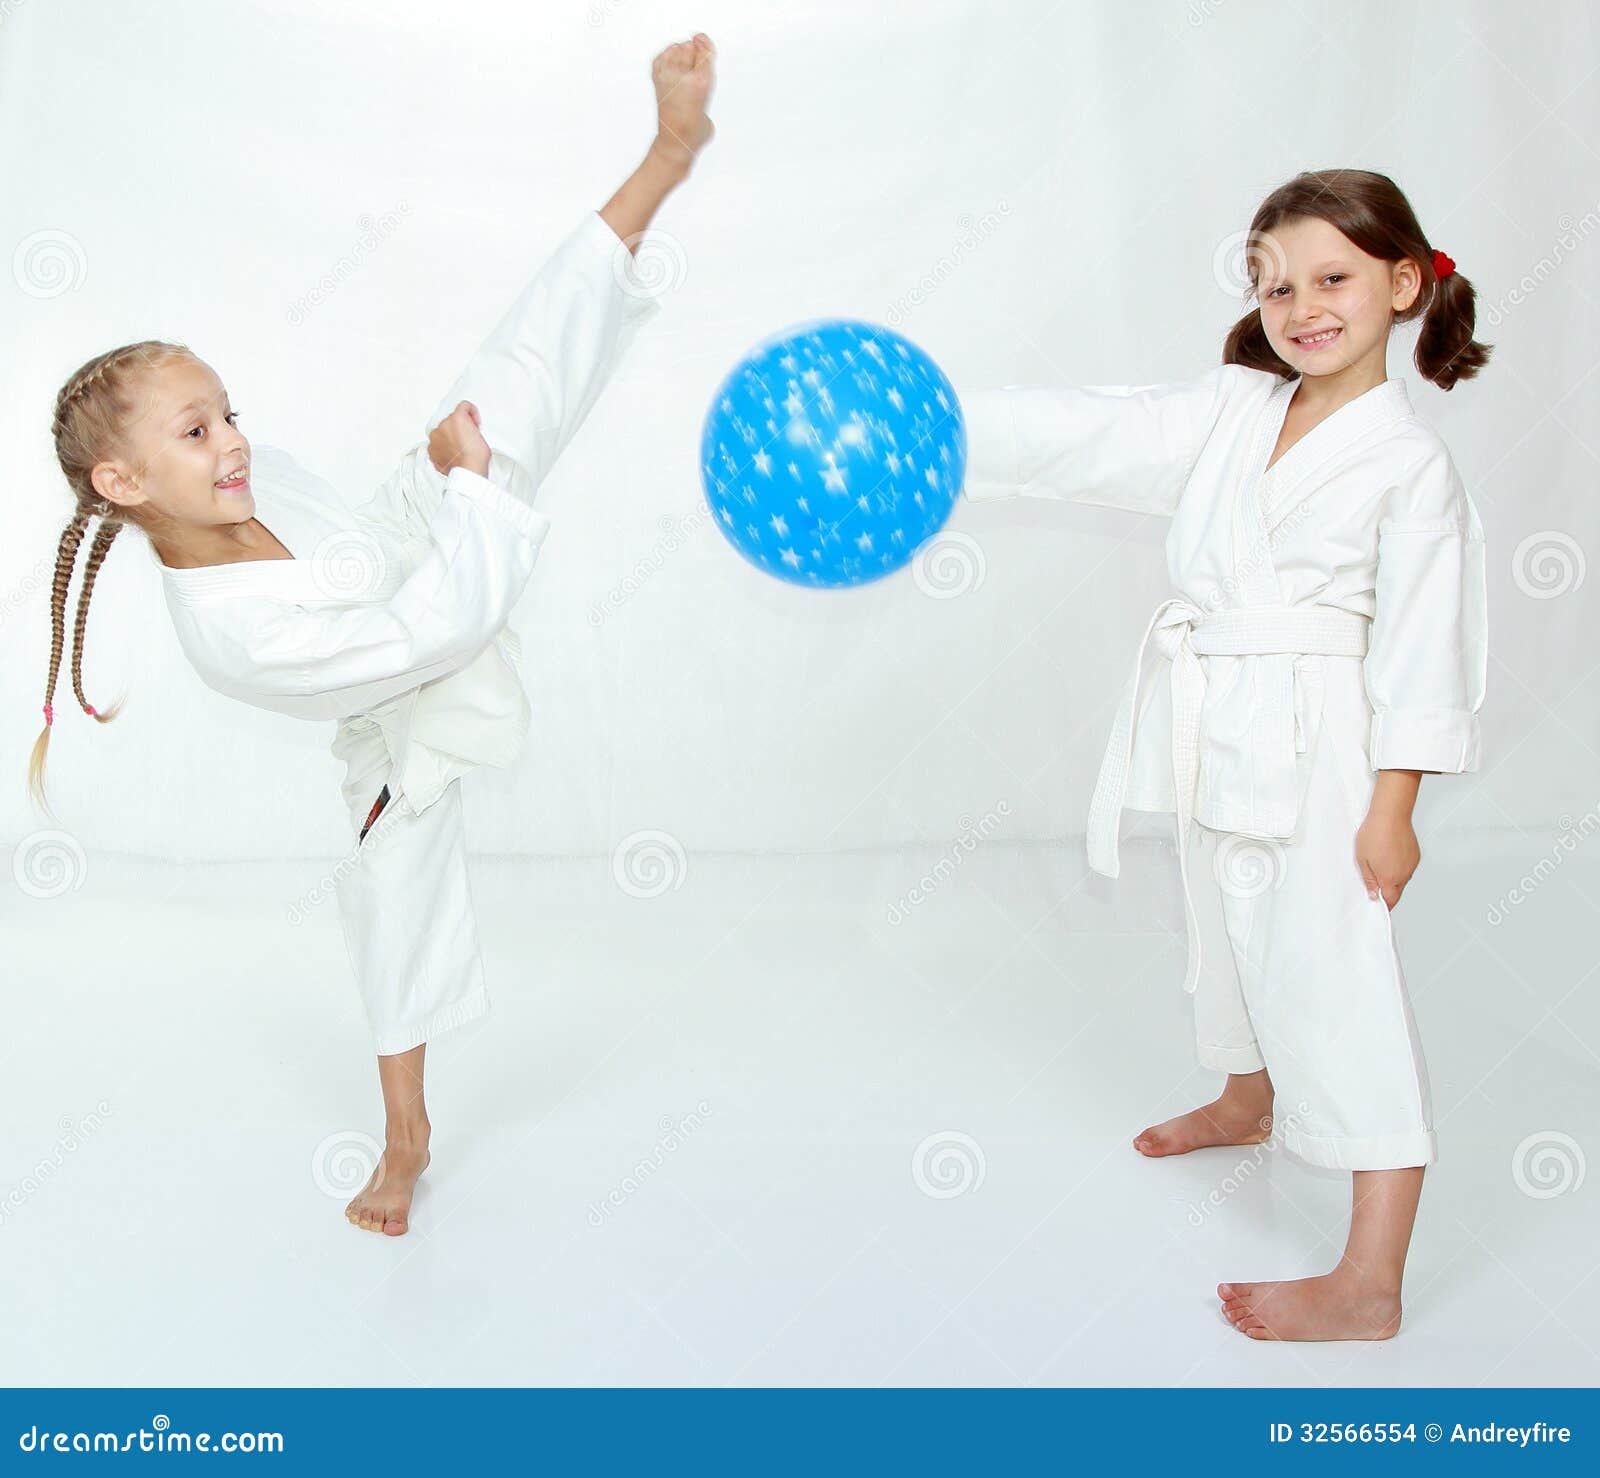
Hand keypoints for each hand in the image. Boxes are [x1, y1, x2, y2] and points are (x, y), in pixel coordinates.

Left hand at [428, 401, 490, 477]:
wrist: (469, 471)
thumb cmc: (476, 456)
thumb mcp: (480, 434)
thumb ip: (470, 427)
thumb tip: (467, 431)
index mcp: (456, 418)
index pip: (464, 406)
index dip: (472, 414)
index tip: (473, 422)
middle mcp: (443, 425)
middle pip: (451, 420)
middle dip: (459, 426)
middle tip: (468, 437)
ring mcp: (435, 438)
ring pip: (442, 432)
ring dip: (449, 436)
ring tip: (460, 448)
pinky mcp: (431, 450)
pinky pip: (437, 444)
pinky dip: (443, 447)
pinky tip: (452, 453)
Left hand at [650, 33, 715, 168]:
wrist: (677, 140)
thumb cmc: (695, 122)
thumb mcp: (709, 92)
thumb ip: (706, 67)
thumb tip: (698, 46)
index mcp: (701, 82)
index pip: (704, 49)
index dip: (705, 45)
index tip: (704, 46)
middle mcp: (683, 77)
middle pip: (689, 46)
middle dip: (693, 52)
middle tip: (694, 69)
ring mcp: (667, 77)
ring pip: (675, 48)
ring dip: (680, 53)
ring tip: (683, 70)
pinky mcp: (656, 80)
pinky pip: (661, 57)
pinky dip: (666, 58)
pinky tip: (672, 68)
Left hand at [1355, 806, 1420, 909]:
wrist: (1390, 814)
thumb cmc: (1374, 834)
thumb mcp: (1362, 860)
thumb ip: (1369, 880)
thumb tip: (1374, 895)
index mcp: (1390, 878)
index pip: (1390, 901)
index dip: (1383, 905)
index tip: (1377, 906)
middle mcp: (1405, 874)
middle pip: (1397, 891)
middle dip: (1387, 891)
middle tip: (1374, 882)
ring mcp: (1412, 864)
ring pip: (1402, 879)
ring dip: (1393, 877)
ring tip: (1379, 863)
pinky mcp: (1415, 855)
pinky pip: (1407, 867)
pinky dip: (1399, 866)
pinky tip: (1389, 855)